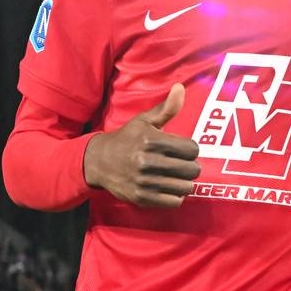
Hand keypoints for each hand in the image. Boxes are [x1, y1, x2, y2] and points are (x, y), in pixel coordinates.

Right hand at [82, 85, 200, 208]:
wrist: (99, 162)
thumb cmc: (127, 138)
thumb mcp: (144, 120)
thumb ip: (166, 108)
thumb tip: (180, 87)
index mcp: (151, 140)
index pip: (192, 149)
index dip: (191, 149)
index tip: (183, 149)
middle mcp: (147, 161)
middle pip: (191, 170)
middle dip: (190, 166)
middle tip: (182, 164)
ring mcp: (144, 182)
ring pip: (185, 187)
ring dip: (184, 182)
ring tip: (177, 176)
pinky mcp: (141, 198)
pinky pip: (173, 202)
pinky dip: (175, 196)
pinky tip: (169, 187)